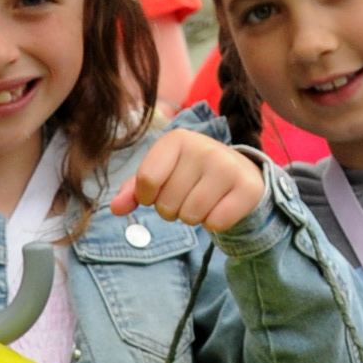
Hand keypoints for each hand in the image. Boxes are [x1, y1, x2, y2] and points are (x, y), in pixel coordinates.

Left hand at [110, 129, 265, 232]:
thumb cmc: (190, 173)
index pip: (146, 181)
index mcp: (176, 139)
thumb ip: (134, 190)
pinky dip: (214, 222)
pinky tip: (221, 205)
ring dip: (192, 217)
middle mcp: (203, 148)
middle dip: (172, 209)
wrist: (239, 172)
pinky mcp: (247, 187)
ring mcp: (227, 166)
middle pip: (167, 204)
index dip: (148, 197)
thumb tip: (115, 208)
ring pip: (190, 216)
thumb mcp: (160, 174)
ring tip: (203, 200)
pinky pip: (215, 223)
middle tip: (188, 195)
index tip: (159, 190)